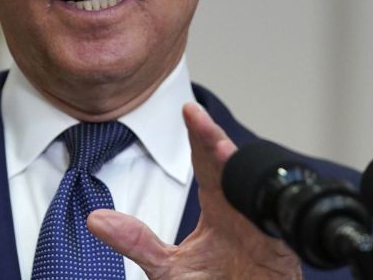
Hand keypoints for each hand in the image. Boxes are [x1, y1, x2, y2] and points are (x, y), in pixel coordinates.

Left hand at [87, 104, 302, 278]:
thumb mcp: (168, 269)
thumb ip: (136, 243)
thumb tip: (95, 220)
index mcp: (217, 207)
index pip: (205, 162)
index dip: (197, 135)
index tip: (186, 109)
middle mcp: (238, 211)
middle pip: (225, 167)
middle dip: (211, 139)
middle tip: (195, 114)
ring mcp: (258, 229)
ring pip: (249, 189)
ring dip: (235, 167)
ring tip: (218, 146)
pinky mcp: (276, 251)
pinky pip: (272, 226)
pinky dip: (261, 210)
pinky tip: (248, 194)